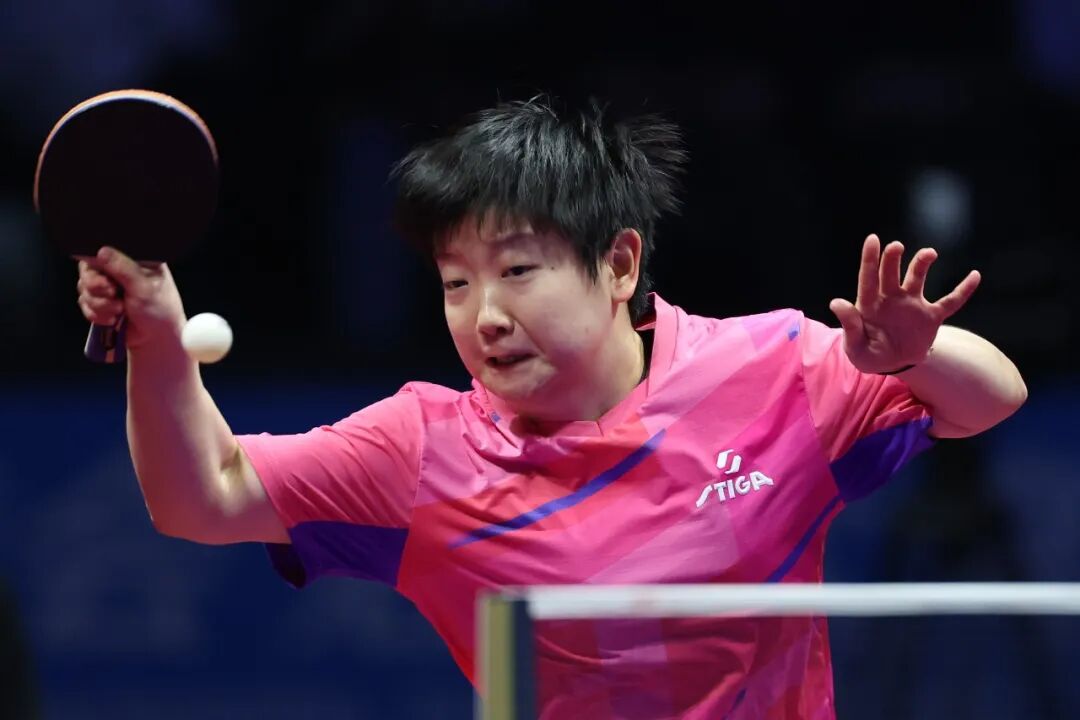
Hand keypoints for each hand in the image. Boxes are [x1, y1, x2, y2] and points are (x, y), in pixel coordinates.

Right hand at [76, 247, 187, 350]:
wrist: (156, 339)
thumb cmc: (160, 309)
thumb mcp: (144, 286)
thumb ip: (122, 268)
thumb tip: (101, 251)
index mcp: (133, 260)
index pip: (104, 251)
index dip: (96, 264)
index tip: (105, 279)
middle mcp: (117, 270)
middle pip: (88, 271)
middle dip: (96, 287)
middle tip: (112, 294)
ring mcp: (108, 287)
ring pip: (84, 289)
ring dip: (99, 304)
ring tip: (119, 311)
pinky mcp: (100, 304)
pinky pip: (84, 305)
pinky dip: (97, 315)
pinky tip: (113, 319)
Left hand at [828, 234, 980, 373]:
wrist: (893, 365)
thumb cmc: (868, 354)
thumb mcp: (855, 346)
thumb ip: (850, 326)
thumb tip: (837, 302)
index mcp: (870, 304)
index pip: (868, 278)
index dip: (870, 259)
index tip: (873, 239)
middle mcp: (891, 298)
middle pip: (890, 273)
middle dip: (892, 259)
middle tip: (896, 247)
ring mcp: (912, 305)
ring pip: (917, 278)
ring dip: (921, 264)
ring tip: (928, 254)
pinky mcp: (931, 317)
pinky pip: (950, 302)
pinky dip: (963, 290)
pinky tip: (974, 275)